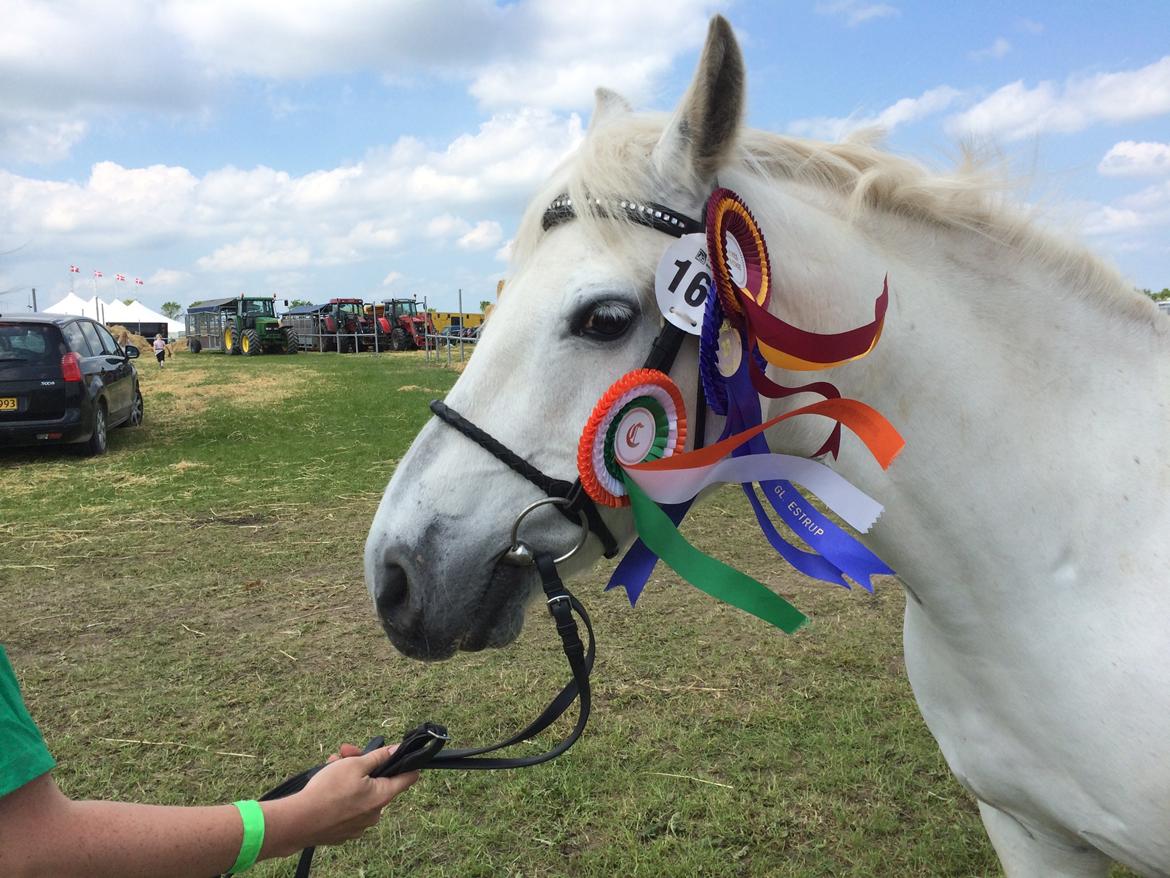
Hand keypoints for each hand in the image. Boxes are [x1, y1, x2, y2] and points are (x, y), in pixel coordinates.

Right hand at [292, 744, 419, 845]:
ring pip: (360, 792)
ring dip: (348, 776)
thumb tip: (396, 750)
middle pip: (377, 782)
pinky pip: (348, 807)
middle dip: (362, 764)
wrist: (299, 821)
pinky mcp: (343, 831)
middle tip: (344, 752)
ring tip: (329, 764)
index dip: (406, 763)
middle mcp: (375, 814)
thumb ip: (378, 757)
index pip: (408, 778)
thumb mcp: (355, 765)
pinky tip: (325, 784)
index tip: (398, 754)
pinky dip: (341, 794)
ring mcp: (359, 825)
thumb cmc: (328, 790)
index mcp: (383, 797)